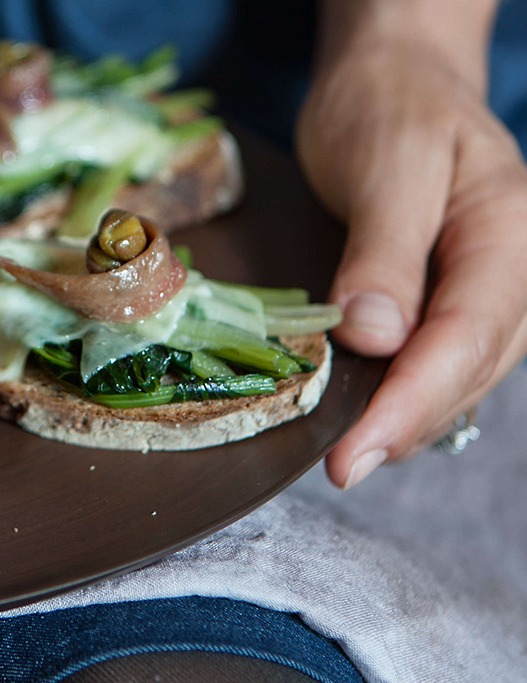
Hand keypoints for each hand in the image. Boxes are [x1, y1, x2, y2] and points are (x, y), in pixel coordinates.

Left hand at [296, 5, 526, 488]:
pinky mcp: (458, 296)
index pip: (466, 335)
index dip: (411, 402)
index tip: (355, 453)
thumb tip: (374, 337)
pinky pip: (444, 358)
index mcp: (508, 230)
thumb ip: (383, 249)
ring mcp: (492, 286)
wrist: (393, 81)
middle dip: (407, 425)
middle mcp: (514, 268)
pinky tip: (373, 414)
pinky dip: (408, 392)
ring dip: (408, 419)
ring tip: (351, 454)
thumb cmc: (388, 109)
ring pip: (462, 373)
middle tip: (342, 468)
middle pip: (470, 367)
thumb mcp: (384, 164)